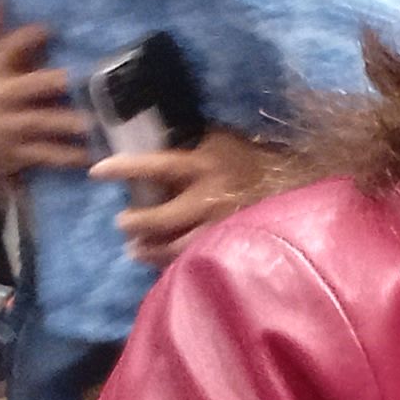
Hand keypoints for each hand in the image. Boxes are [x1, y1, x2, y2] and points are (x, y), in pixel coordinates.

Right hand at [0, 0, 94, 192]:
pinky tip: (92, 156)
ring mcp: (8, 127)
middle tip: (82, 77)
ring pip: (40, 123)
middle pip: (28, 87)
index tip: (47, 28)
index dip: (24, 38)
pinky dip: (68, 157)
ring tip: (94, 122)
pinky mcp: (16, 153)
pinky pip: (46, 155)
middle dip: (53, 82)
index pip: (5, 49)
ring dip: (67, 123)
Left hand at [101, 126, 278, 267]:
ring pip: (175, 248)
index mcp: (204, 167)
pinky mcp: (233, 247)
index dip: (124, 169)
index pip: (155, 167)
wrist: (303, 184)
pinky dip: (177, 264)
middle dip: (135, 223)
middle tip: (122, 222)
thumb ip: (195, 141)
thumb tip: (158, 135)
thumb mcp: (225, 140)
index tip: (97, 171)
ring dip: (149, 250)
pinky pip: (197, 260)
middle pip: (159, 219)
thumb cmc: (260, 158)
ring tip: (135, 249)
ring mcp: (221, 227)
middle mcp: (208, 199)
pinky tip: (165, 264)